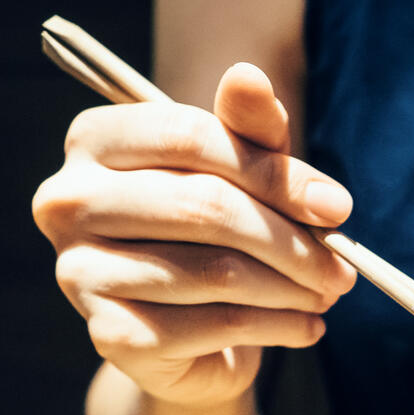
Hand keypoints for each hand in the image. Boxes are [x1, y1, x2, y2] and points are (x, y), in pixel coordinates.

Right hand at [32, 63, 356, 408]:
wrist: (187, 338)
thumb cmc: (215, 235)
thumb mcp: (242, 174)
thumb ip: (248, 129)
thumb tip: (250, 76)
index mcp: (94, 141)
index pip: (189, 137)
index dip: (274, 173)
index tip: (337, 207)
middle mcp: (69, 201)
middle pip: (206, 207)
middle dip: (293, 240)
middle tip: (344, 266)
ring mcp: (80, 271)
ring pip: (217, 272)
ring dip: (292, 287)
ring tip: (328, 293)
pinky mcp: (111, 335)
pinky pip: (215, 324)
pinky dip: (277, 327)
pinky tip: (306, 326)